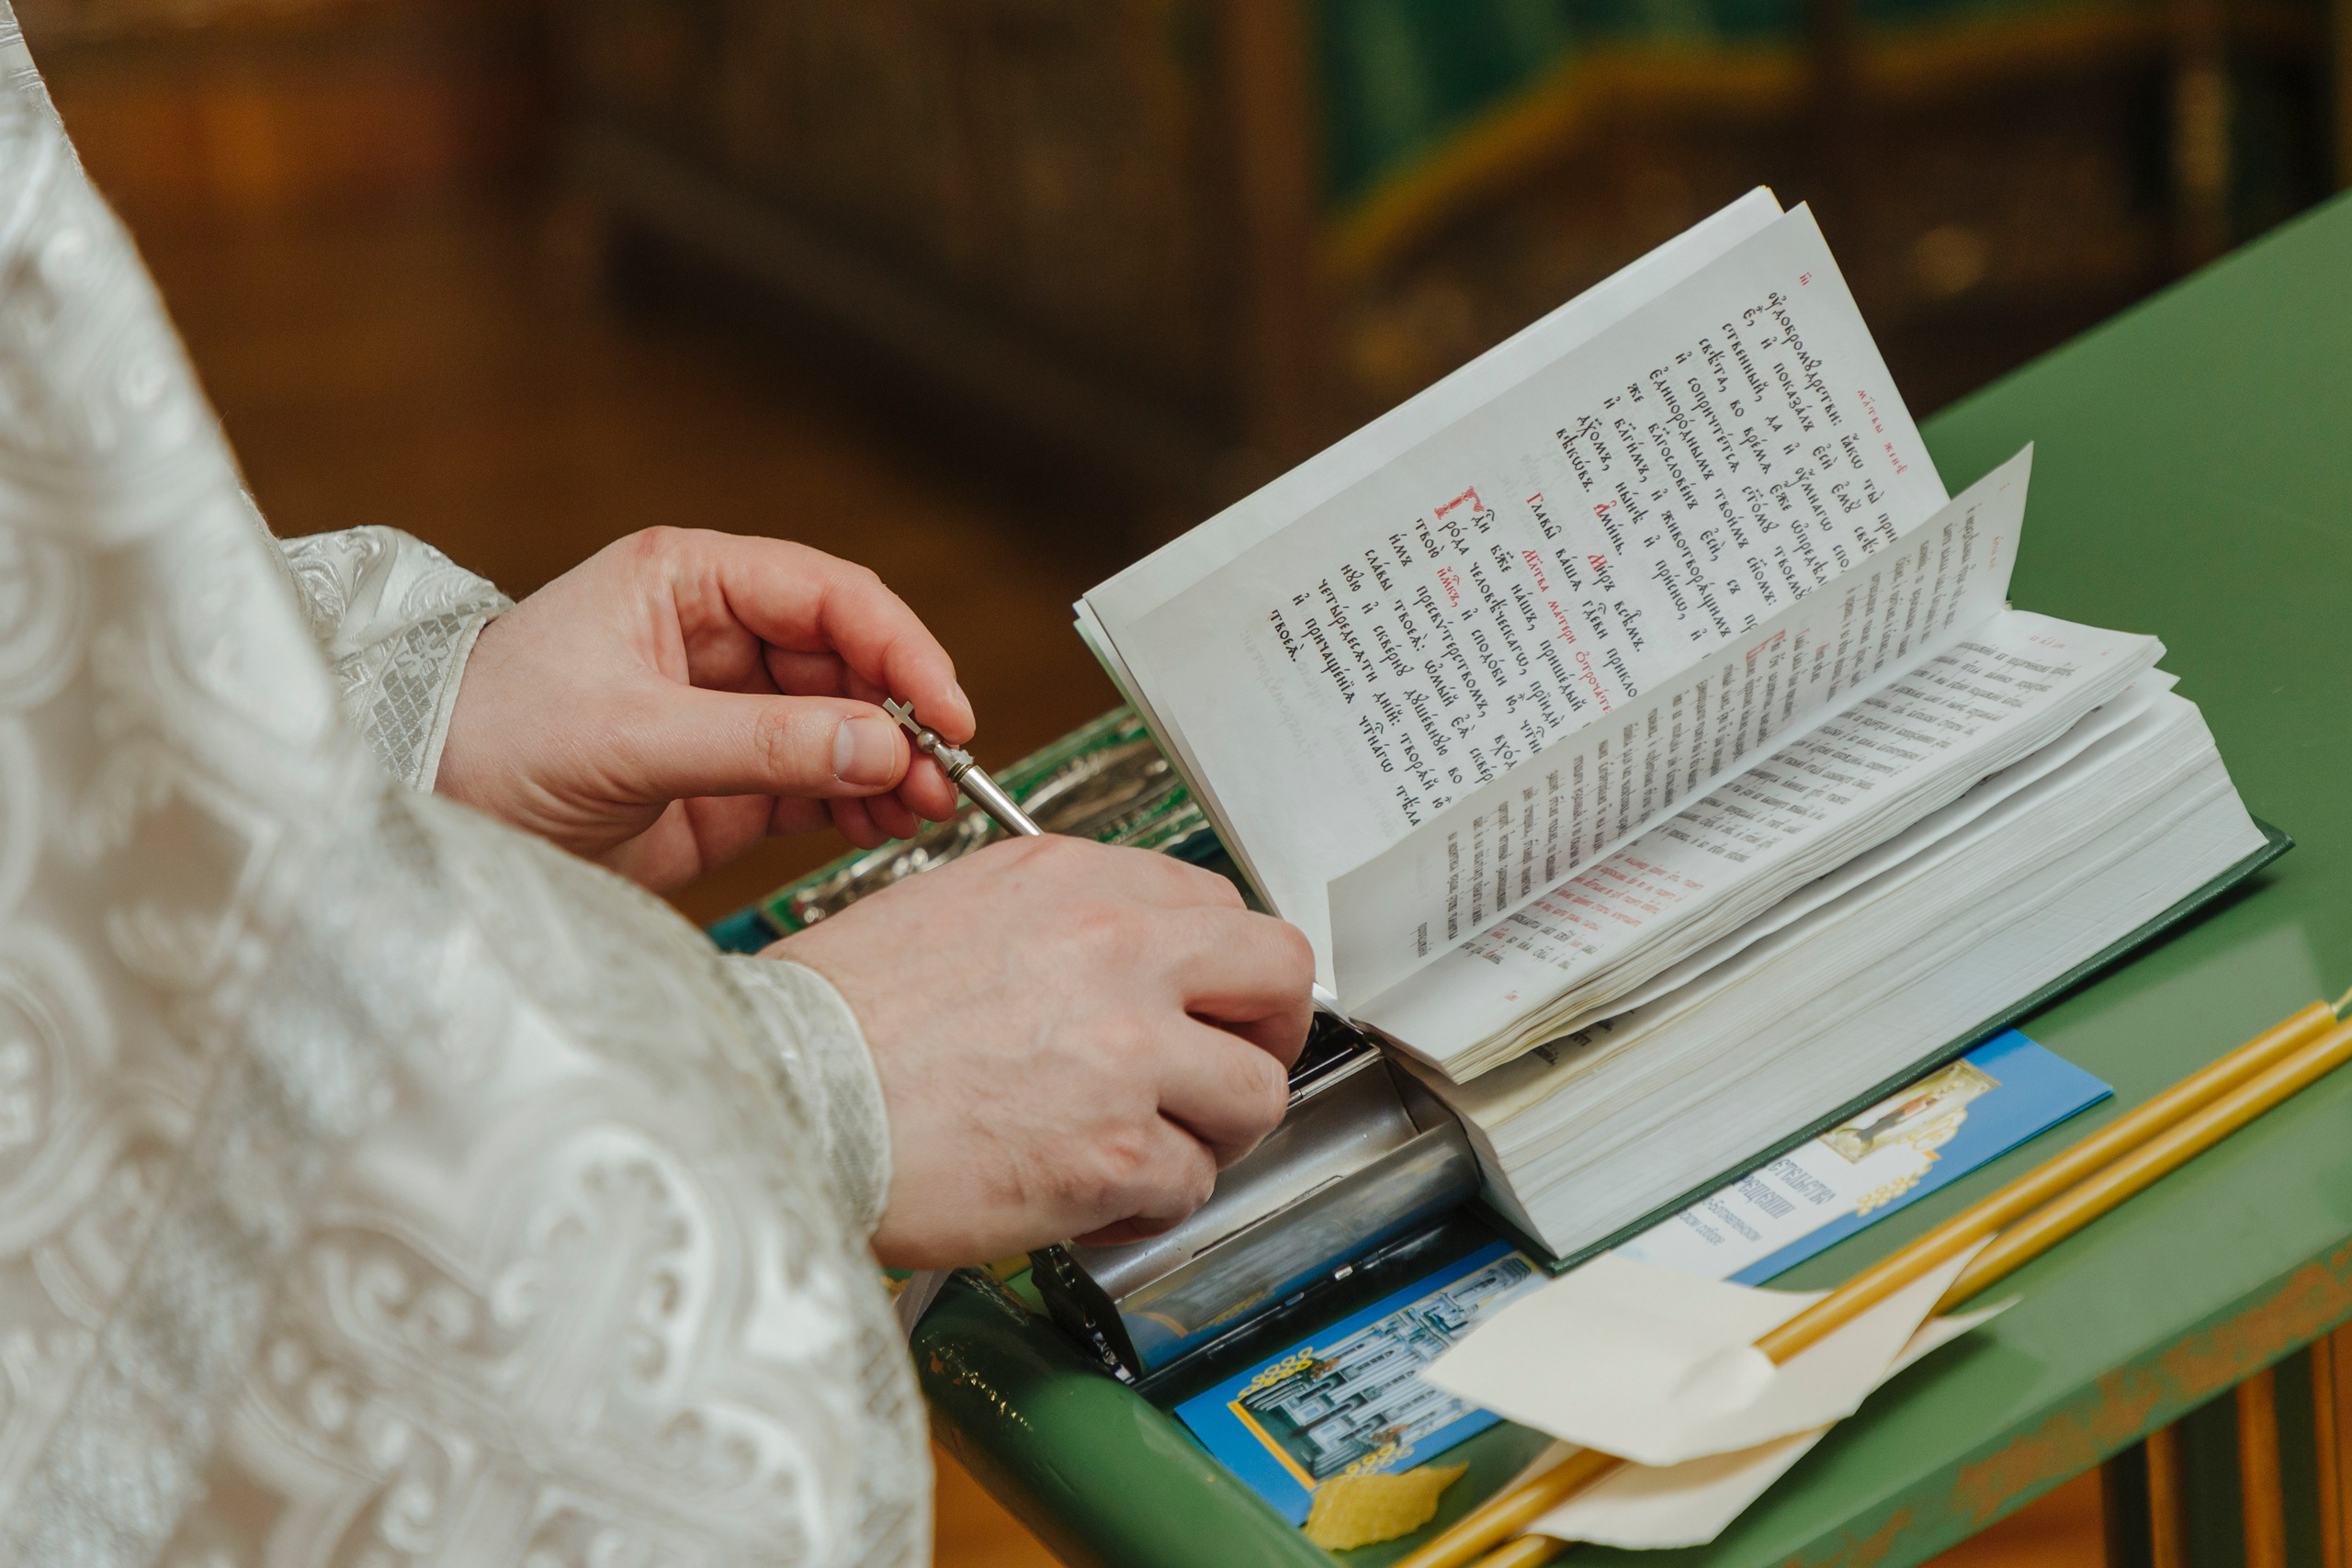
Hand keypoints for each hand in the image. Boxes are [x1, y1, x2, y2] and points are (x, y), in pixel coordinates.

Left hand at [437, 527, 973, 890]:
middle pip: (850, 663)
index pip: (826, 597)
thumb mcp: (631, 735)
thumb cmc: (491, 741)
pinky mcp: (726, 783)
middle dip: (903, 717)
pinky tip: (885, 824)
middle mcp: (717, 638)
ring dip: (891, 765)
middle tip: (943, 776)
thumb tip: (885, 747)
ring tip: (924, 810)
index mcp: (687, 581)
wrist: (424, 821)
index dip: (898, 648)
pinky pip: (818, 782)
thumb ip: (763, 743)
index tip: (944, 711)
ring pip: (844, 725)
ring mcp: (726, 711)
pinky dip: (859, 803)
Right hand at [777, 835, 1315, 1267]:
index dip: (1225, 969)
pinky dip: (1146, 1206)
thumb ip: (1057, 921)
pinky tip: (1090, 1201)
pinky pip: (1189, 1187)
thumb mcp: (952, 908)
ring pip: (1255, 1095)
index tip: (1213, 1004)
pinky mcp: (1116, 1151)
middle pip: (1277, 975)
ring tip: (1150, 1148)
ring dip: (1212, 1132)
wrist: (784, 1097)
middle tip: (1232, 1069)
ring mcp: (1128, 1051)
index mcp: (1076, 881)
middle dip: (1266, 1033)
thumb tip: (1123, 959)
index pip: (1219, 906)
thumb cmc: (837, 1019)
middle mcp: (1118, 950)